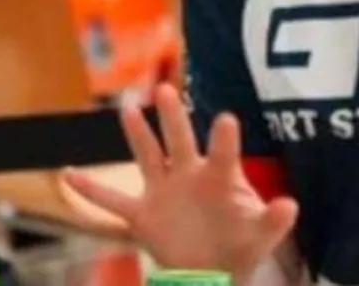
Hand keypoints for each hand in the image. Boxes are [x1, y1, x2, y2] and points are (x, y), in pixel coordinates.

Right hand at [63, 85, 298, 281]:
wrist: (211, 270)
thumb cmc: (238, 245)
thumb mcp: (259, 236)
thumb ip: (273, 221)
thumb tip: (291, 205)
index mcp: (219, 179)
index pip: (223, 154)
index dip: (224, 139)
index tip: (225, 118)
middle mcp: (188, 176)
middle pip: (179, 141)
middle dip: (173, 118)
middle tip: (167, 91)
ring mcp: (163, 191)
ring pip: (147, 156)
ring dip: (137, 135)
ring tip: (126, 108)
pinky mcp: (142, 215)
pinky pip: (112, 201)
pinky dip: (90, 190)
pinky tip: (67, 173)